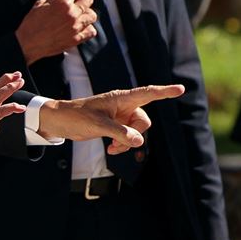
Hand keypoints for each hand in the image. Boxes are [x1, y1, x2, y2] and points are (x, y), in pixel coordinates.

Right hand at [15, 0, 97, 64]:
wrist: (28, 44)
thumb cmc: (31, 24)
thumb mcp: (40, 4)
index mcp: (62, 3)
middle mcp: (72, 14)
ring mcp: (76, 27)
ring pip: (92, 15)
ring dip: (86, 12)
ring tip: (78, 14)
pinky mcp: (76, 39)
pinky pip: (91, 31)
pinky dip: (88, 28)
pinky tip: (80, 26)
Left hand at [39, 84, 184, 152]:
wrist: (59, 122)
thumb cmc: (76, 116)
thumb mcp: (97, 124)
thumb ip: (119, 132)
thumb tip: (139, 141)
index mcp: (120, 98)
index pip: (147, 93)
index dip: (164, 91)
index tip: (181, 89)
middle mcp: (122, 106)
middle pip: (143, 121)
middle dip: (136, 134)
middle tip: (119, 142)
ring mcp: (119, 116)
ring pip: (136, 131)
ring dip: (128, 142)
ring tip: (113, 148)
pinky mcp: (114, 126)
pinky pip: (128, 137)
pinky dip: (123, 145)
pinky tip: (112, 150)